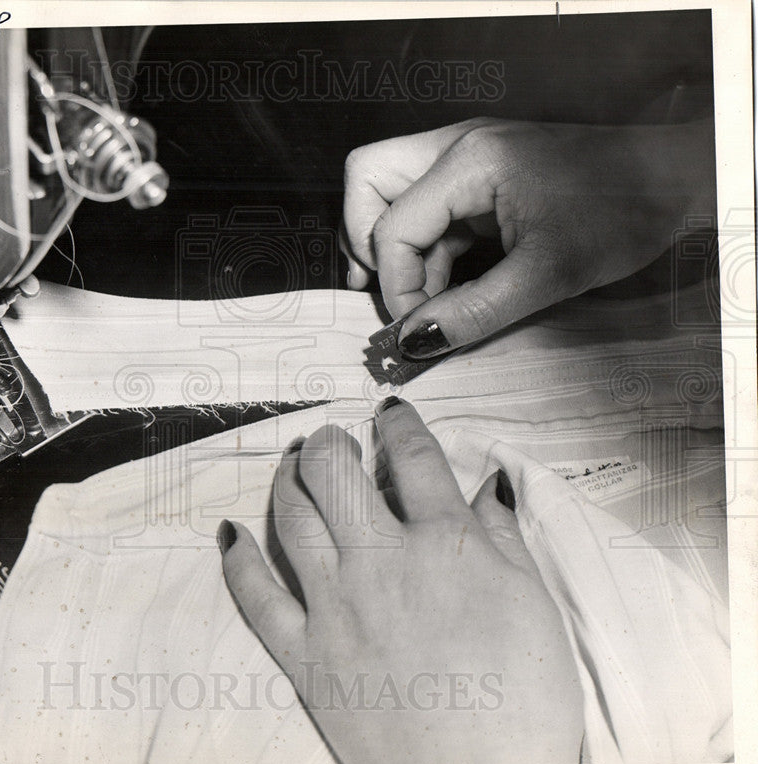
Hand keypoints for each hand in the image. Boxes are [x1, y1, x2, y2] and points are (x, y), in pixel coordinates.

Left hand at [217, 398, 583, 763]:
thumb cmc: (523, 699)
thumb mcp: (533, 606)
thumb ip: (502, 539)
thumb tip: (488, 485)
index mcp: (444, 544)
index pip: (414, 458)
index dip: (400, 424)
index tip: (391, 412)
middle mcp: (380, 562)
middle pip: (335, 473)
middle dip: (330, 441)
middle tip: (334, 438)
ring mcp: (335, 606)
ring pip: (293, 518)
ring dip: (287, 479)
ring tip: (293, 463)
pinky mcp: (305, 653)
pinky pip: (256, 597)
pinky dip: (238, 560)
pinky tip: (230, 532)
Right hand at [342, 118, 715, 358]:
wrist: (673, 178)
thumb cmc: (622, 214)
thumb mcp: (549, 275)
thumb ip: (474, 312)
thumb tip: (413, 342)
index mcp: (471, 161)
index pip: (392, 225)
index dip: (395, 286)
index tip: (416, 330)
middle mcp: (458, 147)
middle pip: (368, 180)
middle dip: (365, 241)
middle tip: (391, 292)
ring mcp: (466, 156)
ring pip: (389, 192)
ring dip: (395, 250)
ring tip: (423, 299)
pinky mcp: (478, 174)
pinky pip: (425, 207)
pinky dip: (424, 250)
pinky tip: (446, 287)